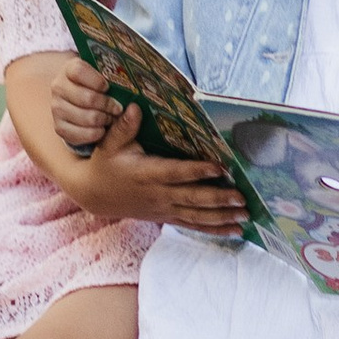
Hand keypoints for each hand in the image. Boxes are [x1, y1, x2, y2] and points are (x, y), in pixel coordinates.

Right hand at [52, 59, 115, 154]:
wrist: (82, 102)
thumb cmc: (98, 87)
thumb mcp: (105, 77)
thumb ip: (117, 82)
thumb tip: (134, 105)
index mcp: (69, 69)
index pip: (79, 71)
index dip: (97, 81)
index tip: (108, 87)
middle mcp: (59, 87)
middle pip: (87, 98)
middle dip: (107, 105)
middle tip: (118, 108)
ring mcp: (56, 108)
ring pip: (86, 117)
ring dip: (103, 120)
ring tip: (111, 118)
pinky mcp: (59, 127)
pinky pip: (80, 135)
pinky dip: (95, 134)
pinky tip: (102, 129)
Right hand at [66, 98, 248, 238]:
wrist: (93, 195)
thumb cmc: (105, 165)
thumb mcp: (110, 144)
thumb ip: (125, 126)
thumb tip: (136, 107)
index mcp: (147, 174)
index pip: (177, 173)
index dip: (198, 171)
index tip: (220, 167)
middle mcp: (158, 194)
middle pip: (193, 198)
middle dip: (218, 199)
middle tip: (242, 198)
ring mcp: (164, 209)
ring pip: (196, 216)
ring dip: (222, 217)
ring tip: (244, 215)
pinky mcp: (167, 217)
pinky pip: (193, 225)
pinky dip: (215, 229)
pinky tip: (235, 231)